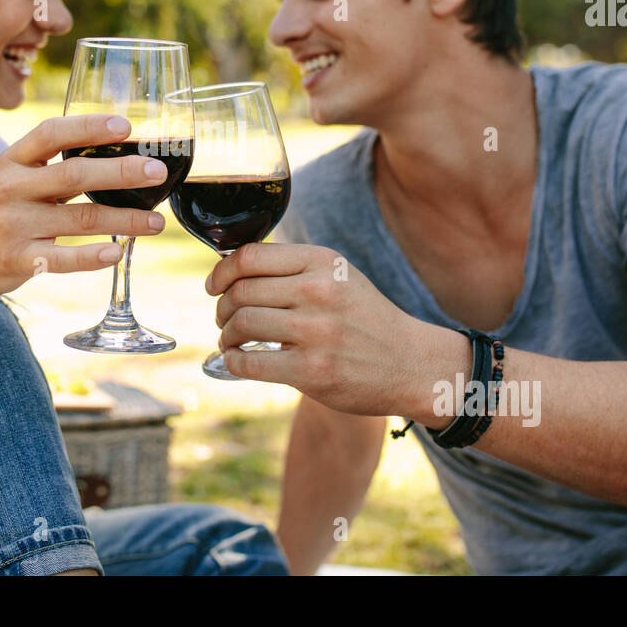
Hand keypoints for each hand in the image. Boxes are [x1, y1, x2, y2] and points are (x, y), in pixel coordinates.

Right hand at [0, 114, 167, 303]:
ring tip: (157, 222)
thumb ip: (50, 169)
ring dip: (125, 220)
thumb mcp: (10, 181)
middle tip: (156, 171)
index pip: (51, 133)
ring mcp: (14, 225)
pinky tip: (118, 252)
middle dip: (121, 171)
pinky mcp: (18, 260)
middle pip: (74, 174)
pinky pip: (63, 258)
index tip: (126, 125)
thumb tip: (115, 158)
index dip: (89, 126)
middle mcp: (11, 188)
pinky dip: (92, 256)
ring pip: (80, 219)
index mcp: (11, 161)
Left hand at [206, 243, 467, 417]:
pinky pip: (250, 362)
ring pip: (241, 324)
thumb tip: (232, 268)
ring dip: (226, 335)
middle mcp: (319, 291)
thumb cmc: (366, 320)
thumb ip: (294, 268)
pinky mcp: (313, 370)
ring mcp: (316, 331)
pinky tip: (237, 360)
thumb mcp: (339, 277)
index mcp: (323, 261)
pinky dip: (233, 361)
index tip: (214, 286)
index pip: (249, 256)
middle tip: (225, 320)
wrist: (412, 364)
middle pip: (241, 292)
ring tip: (231, 341)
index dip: (221, 272)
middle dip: (222, 308)